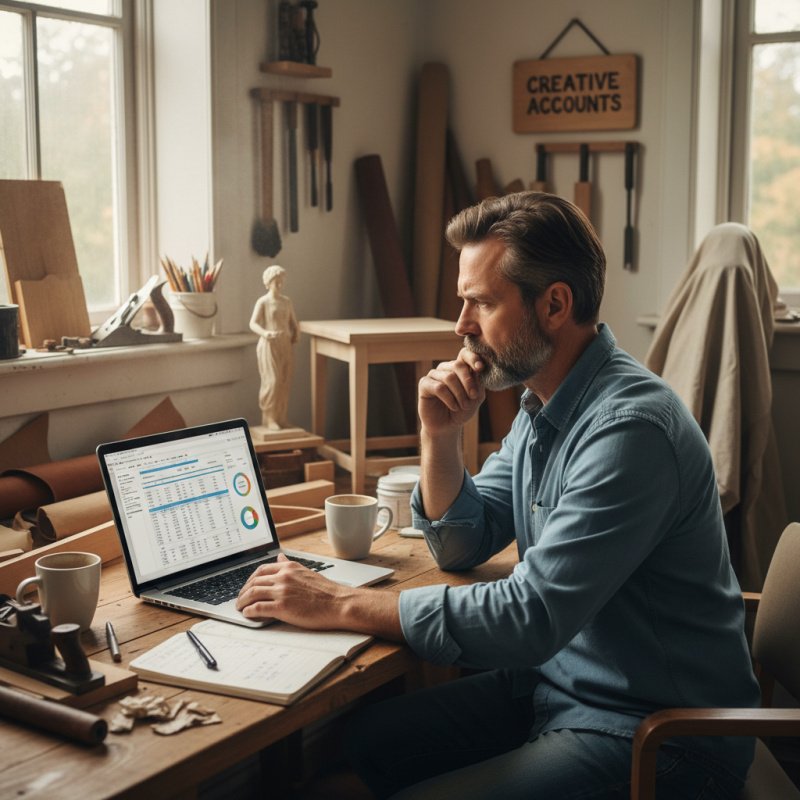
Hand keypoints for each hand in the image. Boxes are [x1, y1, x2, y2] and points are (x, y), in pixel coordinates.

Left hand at [235, 555, 349, 628]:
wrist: (339, 603)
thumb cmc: (326, 591)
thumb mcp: (306, 572)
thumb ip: (290, 565)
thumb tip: (280, 558)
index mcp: (289, 568)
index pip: (262, 570)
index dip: (250, 579)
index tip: (247, 586)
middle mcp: (283, 577)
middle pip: (254, 582)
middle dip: (243, 591)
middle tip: (240, 599)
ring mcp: (282, 591)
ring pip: (253, 594)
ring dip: (242, 601)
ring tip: (240, 607)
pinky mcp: (282, 607)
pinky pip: (258, 608)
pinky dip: (249, 611)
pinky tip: (248, 614)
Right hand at [418, 347, 485, 435]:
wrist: (447, 426)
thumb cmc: (462, 410)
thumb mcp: (476, 397)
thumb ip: (478, 382)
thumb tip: (478, 369)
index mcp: (459, 368)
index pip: (464, 354)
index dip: (472, 358)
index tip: (480, 368)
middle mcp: (446, 368)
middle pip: (458, 365)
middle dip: (468, 383)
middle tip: (473, 397)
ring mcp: (434, 375)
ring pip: (449, 377)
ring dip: (459, 394)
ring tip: (463, 406)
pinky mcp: (424, 384)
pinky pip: (439, 387)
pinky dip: (449, 399)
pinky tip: (453, 407)